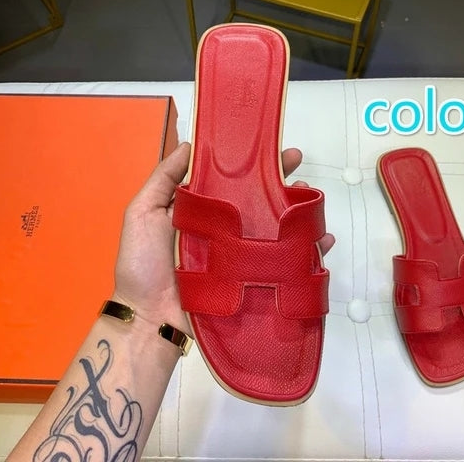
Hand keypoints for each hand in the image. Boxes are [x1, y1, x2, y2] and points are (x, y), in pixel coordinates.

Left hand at [112, 142, 334, 335]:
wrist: (149, 319)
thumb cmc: (142, 265)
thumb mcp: (143, 213)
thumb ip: (163, 179)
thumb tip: (189, 145)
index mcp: (204, 210)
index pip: (232, 180)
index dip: (250, 163)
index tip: (269, 146)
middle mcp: (226, 229)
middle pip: (260, 199)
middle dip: (281, 179)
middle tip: (298, 163)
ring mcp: (241, 254)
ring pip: (277, 228)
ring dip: (299, 213)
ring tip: (311, 203)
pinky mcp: (252, 279)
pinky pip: (284, 262)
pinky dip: (306, 252)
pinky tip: (321, 241)